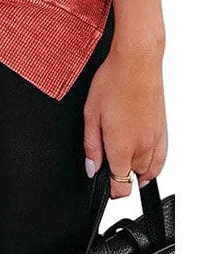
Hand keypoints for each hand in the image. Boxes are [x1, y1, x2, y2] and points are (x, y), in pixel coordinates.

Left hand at [83, 38, 167, 197]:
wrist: (137, 63)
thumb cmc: (112, 82)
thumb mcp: (91, 114)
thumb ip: (91, 146)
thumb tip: (92, 168)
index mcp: (121, 146)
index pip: (121, 185)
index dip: (111, 190)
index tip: (105, 186)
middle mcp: (142, 147)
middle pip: (132, 177)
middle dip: (120, 175)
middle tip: (107, 161)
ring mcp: (155, 140)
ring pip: (148, 170)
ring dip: (135, 171)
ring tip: (123, 163)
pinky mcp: (163, 131)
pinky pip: (161, 159)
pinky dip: (153, 166)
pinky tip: (145, 165)